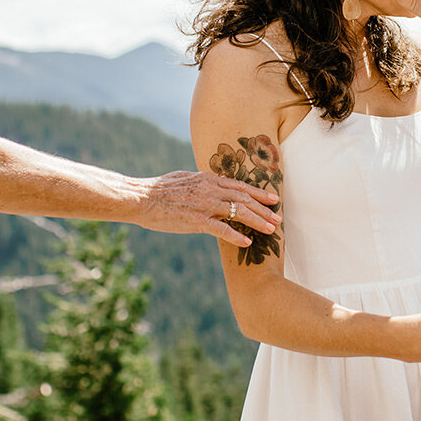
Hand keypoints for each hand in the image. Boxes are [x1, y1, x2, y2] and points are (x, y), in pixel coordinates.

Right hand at [135, 170, 279, 247]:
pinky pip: (222, 229)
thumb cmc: (158, 190)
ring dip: (258, 221)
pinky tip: (248, 242)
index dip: (259, 193)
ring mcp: (204, 204)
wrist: (140, 198)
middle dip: (264, 208)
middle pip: (244, 198)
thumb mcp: (184, 178)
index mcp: (208, 178)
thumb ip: (201, 182)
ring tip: (271, 230)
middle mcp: (210, 189)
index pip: (240, 185)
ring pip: (239, 212)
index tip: (273, 199)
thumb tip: (210, 182)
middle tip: (279, 217)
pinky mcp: (196, 220)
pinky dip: (236, 235)